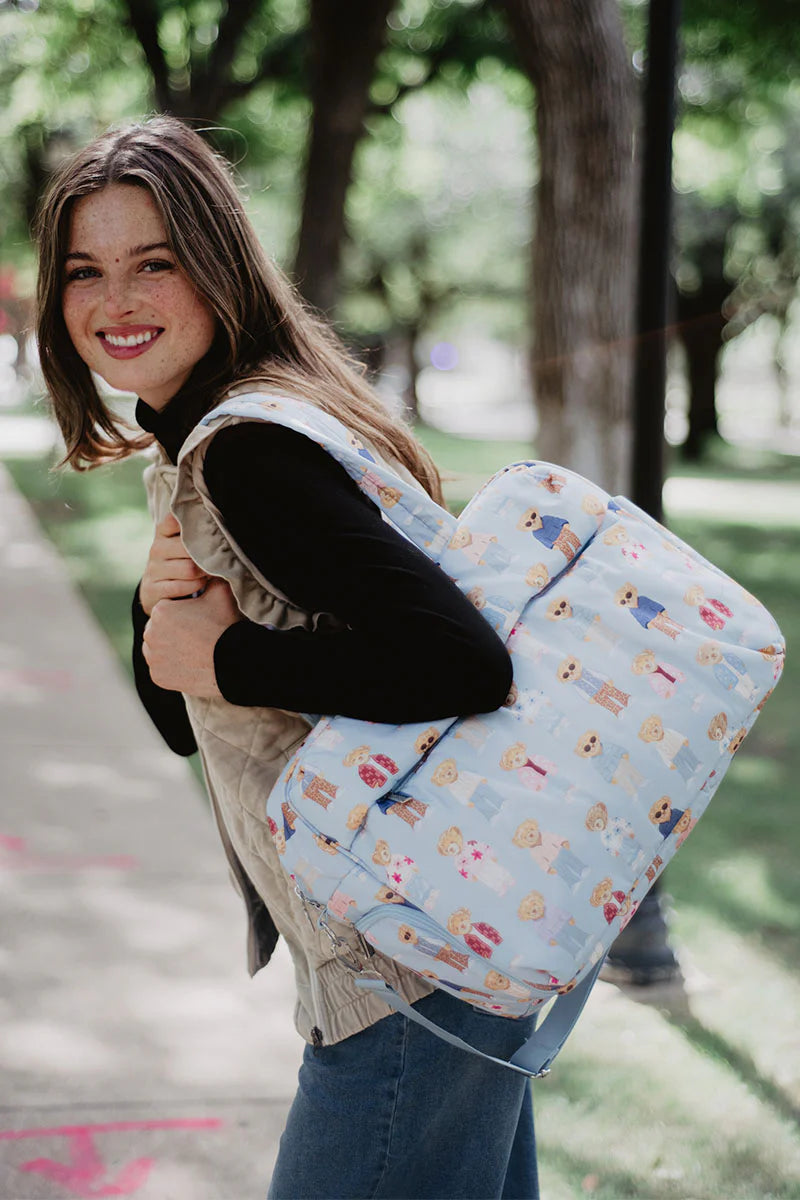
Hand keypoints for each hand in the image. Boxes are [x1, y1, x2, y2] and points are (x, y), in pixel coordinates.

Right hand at [140, 512, 208, 615]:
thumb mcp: (182, 545)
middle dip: (206, 555)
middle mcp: (156, 549)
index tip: (207, 527)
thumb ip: (193, 531)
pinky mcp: (152, 589)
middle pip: (188, 547)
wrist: (157, 590)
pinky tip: (200, 584)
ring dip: (204, 573)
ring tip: (209, 572)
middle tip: (217, 559)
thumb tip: (211, 515)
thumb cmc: (179, 562)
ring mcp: (153, 569)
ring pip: (189, 569)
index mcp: (163, 534)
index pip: (173, 521)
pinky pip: (181, 587)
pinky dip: (196, 586)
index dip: (191, 523)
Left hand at [143, 579, 242, 696]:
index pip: (168, 610)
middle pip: (160, 630)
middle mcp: (150, 634)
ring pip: (158, 649)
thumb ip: (211, 575)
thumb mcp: (221, 593)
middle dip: (174, 631)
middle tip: (198, 636)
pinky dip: (172, 668)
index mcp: (160, 611)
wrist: (233, 662)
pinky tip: (190, 664)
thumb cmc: (226, 626)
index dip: (184, 614)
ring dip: (170, 649)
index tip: (199, 621)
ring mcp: (153, 657)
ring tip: (194, 650)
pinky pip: (161, 669)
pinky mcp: (157, 677)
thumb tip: (211, 561)